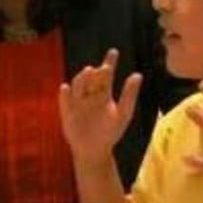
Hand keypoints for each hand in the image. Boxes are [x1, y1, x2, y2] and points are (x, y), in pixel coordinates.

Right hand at [59, 49, 141, 164]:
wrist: (94, 151)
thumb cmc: (110, 132)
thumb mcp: (123, 114)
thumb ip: (129, 95)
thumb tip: (138, 75)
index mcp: (103, 93)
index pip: (106, 75)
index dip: (109, 62)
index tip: (114, 52)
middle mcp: (89, 94)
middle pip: (91, 78)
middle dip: (96, 71)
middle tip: (103, 68)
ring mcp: (77, 102)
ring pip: (77, 85)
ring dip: (82, 77)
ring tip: (88, 71)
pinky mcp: (67, 111)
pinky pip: (64, 101)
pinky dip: (64, 94)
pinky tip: (66, 87)